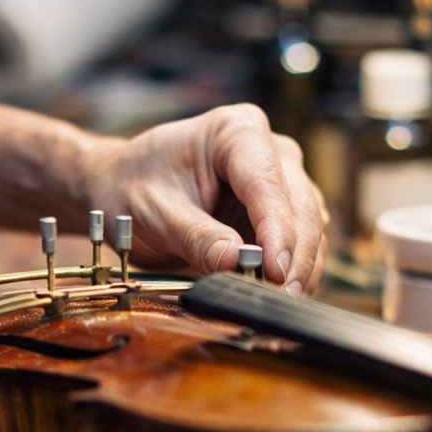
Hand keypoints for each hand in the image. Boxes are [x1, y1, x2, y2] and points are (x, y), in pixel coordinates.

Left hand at [82, 104, 327, 293]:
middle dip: (296, 254)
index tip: (277, 270)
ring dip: (302, 264)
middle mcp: (267, 148)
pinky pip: (300, 239)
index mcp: (234, 131)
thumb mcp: (156, 214)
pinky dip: (295, 267)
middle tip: (284, 296)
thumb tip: (238, 264)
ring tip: (283, 300)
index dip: (279, 230)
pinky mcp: (278, 208)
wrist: (121, 187)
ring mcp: (279, 177)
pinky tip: (282, 292)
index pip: (267, 183)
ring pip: (310, 223)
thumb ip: (198, 239)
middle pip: (300, 203)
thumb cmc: (132, 187)